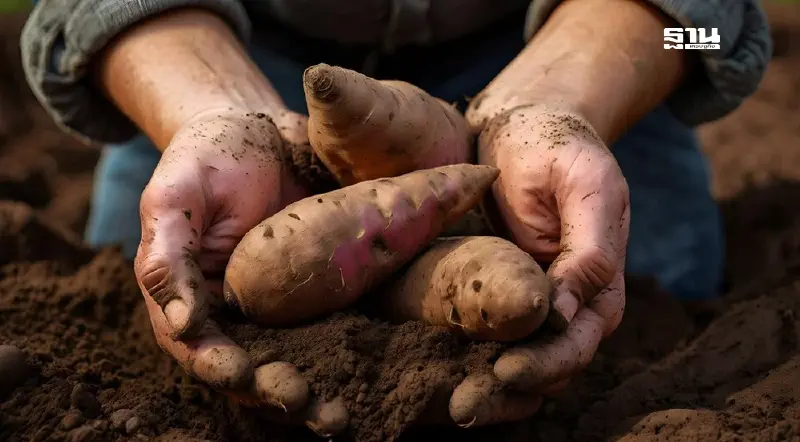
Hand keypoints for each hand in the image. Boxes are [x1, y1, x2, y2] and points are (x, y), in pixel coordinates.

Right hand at [135, 109, 347, 435]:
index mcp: (189, 300)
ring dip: (314, 394)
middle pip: (252, 368)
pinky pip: (332, 326)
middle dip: (277, 393)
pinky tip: (375, 372)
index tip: (243, 374)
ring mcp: (279, 306)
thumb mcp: (173, 197)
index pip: (199, 349)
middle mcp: (236, 314)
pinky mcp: (318, 291)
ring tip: (339, 417)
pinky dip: (348, 353)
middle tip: (308, 407)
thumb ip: (166, 255)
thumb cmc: (203, 160)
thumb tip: (181, 324)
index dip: (219, 367)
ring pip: (295, 359)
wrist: (255, 130)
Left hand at [449, 104, 629, 425]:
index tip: (503, 372)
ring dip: (492, 393)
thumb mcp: (584, 186)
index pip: (580, 338)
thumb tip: (568, 315)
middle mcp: (572, 303)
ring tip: (452, 408)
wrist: (520, 127)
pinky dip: (472, 364)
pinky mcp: (501, 298)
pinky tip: (441, 379)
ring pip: (523, 364)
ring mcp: (535, 303)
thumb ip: (589, 249)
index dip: (547, 362)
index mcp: (600, 280)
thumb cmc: (554, 147)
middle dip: (512, 389)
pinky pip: (492, 341)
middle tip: (463, 409)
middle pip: (551, 365)